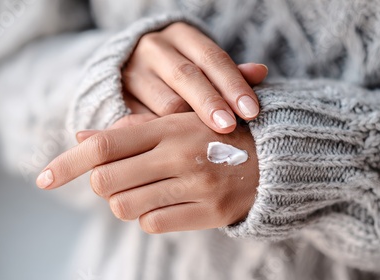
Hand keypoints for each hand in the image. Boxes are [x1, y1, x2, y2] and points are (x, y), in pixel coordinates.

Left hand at [37, 113, 258, 232]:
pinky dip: (148, 216)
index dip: (67, 163)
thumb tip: (82, 139)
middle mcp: (180, 156)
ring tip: (143, 189)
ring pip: (125, 206)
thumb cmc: (219, 134)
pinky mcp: (209, 214)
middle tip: (117, 177)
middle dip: (102, 183)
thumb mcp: (179, 120)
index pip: (105, 145)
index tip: (42, 178)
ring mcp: (195, 187)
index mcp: (170, 127)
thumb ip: (131, 129)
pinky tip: (164, 202)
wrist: (276, 157)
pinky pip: (153, 223)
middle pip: (106, 181)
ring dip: (123, 201)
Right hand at [122, 22, 267, 133]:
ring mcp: (133, 73)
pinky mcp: (119, 98)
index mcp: (182, 36)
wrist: (129, 66)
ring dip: (188, 124)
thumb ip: (230, 72)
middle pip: (185, 76)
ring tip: (209, 143)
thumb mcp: (204, 63)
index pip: (211, 57)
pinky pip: (145, 121)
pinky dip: (164, 137)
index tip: (251, 111)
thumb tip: (261, 72)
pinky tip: (180, 150)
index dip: (232, 84)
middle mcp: (154, 49)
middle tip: (229, 128)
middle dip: (210, 103)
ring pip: (163, 102)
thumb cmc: (181, 69)